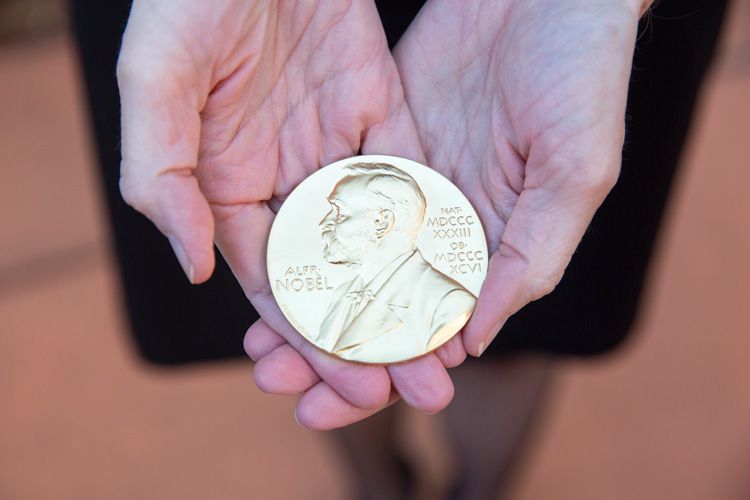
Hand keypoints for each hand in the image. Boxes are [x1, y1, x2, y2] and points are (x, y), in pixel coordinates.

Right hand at [117, 0, 460, 425]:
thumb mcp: (156, 77)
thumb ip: (160, 176)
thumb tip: (197, 267)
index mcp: (225, 186)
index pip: (273, 283)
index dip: (312, 337)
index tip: (357, 383)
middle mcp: (282, 178)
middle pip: (331, 276)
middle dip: (369, 334)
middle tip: (415, 388)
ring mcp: (331, 147)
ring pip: (374, 238)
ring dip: (407, 295)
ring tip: (446, 349)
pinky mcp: (377, 111)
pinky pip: (406, 176)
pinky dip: (429, 223)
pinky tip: (461, 269)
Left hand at [247, 0, 648, 426]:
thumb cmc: (583, 76)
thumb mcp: (574, 172)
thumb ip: (529, 257)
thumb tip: (472, 340)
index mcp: (494, 246)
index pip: (437, 325)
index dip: (392, 368)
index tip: (343, 403)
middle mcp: (445, 225)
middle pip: (381, 303)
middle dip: (331, 347)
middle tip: (277, 383)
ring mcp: (408, 187)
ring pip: (348, 262)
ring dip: (305, 305)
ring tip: (258, 348)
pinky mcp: (380, 145)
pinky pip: (335, 199)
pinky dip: (302, 238)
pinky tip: (266, 269)